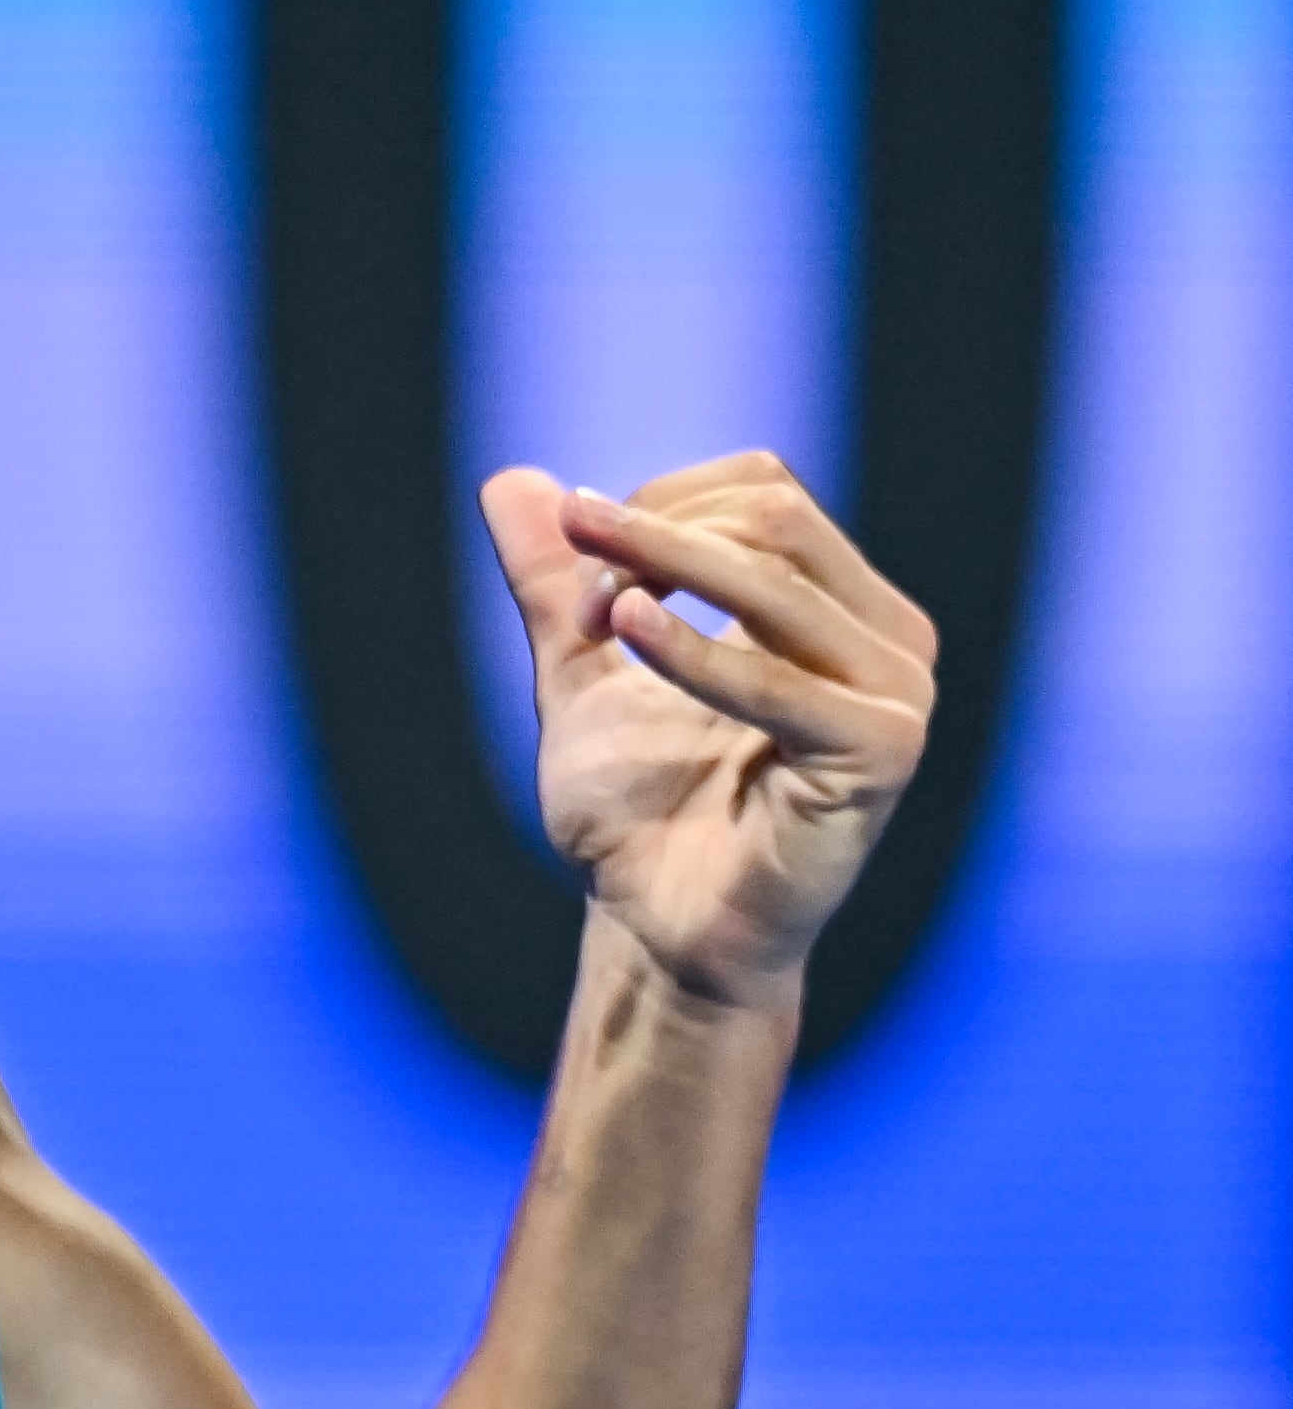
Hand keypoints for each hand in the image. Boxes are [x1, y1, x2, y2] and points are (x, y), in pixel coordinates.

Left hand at [480, 453, 936, 1010]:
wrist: (654, 927)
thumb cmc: (635, 811)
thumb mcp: (580, 673)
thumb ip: (553, 581)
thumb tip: (511, 481)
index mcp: (833, 608)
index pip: (761, 491)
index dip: (658, 508)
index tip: (574, 565)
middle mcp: (884, 638)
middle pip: (773, 517)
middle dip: (653, 536)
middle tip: (575, 594)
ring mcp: (897, 694)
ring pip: (778, 574)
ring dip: (661, 575)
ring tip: (590, 611)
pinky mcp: (885, 753)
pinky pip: (780, 679)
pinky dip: (693, 650)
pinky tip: (624, 631)